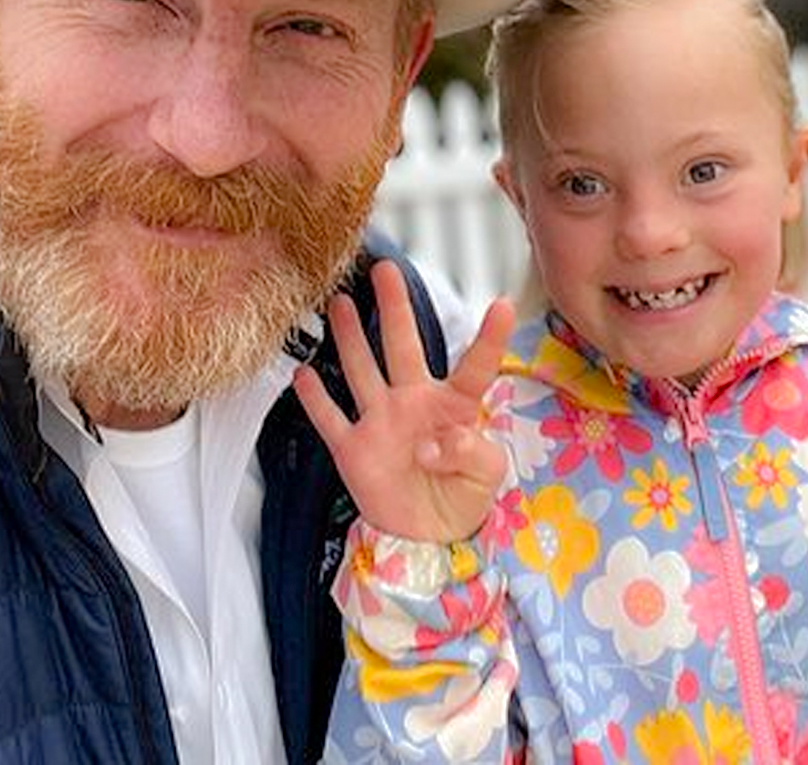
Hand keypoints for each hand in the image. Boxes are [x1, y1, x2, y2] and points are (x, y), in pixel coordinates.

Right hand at [294, 260, 514, 543]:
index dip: (490, 338)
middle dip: (395, 307)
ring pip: (361, 369)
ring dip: (350, 337)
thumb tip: (434, 445)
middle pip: (403, 346)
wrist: (426, 538)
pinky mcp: (353, 449)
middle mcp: (414, 402)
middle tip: (386, 269)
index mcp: (455, 407)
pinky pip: (331, 419)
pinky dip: (315, 399)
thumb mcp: (486, 477)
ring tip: (340, 301)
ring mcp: (380, 422)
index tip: (504, 304)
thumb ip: (472, 454)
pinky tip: (303, 373)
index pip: (474, 366)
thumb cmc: (463, 499)